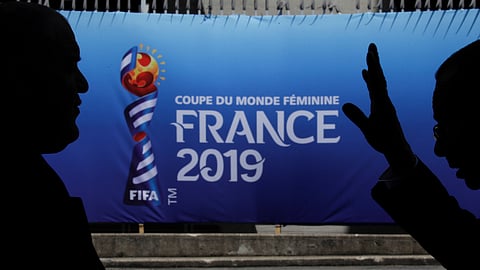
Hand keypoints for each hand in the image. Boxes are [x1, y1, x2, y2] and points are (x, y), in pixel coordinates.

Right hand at [342, 43, 415, 171]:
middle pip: (379, 76)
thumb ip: (357, 117)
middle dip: (375, 61)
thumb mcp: (368, 130)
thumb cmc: (383, 141)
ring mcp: (383, 101)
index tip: (370, 54)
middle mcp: (384, 99)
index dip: (373, 67)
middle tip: (372, 46)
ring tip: (369, 54)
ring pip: (378, 81)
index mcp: (382, 104)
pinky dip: (370, 79)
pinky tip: (365, 73)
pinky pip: (375, 88)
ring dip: (374, 67)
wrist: (396, 148)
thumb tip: (344, 104)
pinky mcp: (381, 105)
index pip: (377, 82)